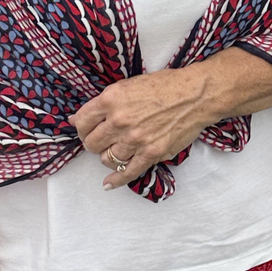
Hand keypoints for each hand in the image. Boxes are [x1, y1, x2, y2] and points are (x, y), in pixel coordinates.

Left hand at [71, 65, 225, 186]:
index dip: (82, 128)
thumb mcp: (128, 86)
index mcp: (111, 99)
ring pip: (107, 159)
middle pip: (91, 143)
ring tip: (116, 150)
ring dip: (109, 156)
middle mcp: (120, 121)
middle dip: (94, 143)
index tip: (87, 130)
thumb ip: (103, 104)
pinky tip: (108, 184)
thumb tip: (75, 119)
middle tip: (102, 140)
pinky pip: (127, 172)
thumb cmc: (166, 86)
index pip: (82, 122)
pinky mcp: (150, 153)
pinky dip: (116, 180)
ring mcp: (135, 139)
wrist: (196, 95)